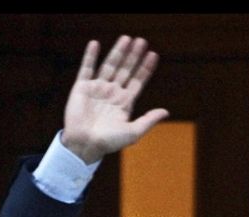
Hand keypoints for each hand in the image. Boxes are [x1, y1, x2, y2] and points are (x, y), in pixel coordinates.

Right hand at [61, 35, 169, 164]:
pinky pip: (86, 68)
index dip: (145, 68)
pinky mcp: (82, 88)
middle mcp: (112, 94)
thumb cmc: (109, 142)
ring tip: (126, 38)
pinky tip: (95, 44)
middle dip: (134, 56)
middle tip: (142, 41)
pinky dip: (90, 56)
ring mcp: (97, 89)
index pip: (137, 81)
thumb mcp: (133, 132)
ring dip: (117, 52)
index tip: (153, 55)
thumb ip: (149, 120)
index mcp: (124, 103)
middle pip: (125, 70)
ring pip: (109, 65)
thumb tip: (166, 111)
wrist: (85, 145)